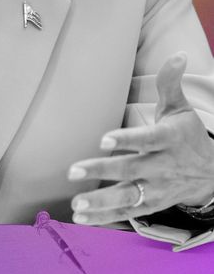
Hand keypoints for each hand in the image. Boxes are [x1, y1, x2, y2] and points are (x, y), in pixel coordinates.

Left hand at [68, 52, 213, 224]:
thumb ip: (171, 82)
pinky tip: (81, 217)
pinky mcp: (152, 204)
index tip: (103, 140)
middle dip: (101, 172)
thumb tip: (179, 55)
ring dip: (101, 202)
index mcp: (168, 140)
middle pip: (130, 171)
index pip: (146, 140)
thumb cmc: (188, 135)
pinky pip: (127, 213)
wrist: (212, 175)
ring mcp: (157, 189)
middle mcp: (162, 167)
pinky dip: (105, 218)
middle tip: (73, 170)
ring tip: (76, 204)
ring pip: (128, 198)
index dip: (126, 140)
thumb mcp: (181, 108)